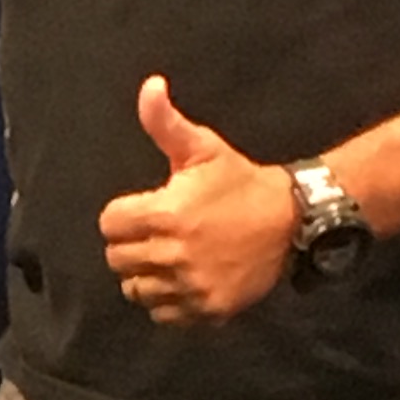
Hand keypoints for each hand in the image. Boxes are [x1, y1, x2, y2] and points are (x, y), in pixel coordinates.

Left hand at [96, 76, 296, 322]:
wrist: (291, 220)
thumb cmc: (239, 182)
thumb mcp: (203, 148)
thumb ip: (165, 122)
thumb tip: (149, 85)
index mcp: (165, 213)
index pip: (109, 224)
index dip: (122, 215)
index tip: (144, 210)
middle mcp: (174, 253)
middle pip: (117, 259)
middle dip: (130, 245)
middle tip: (156, 234)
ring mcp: (191, 285)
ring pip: (136, 290)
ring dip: (145, 275)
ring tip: (168, 258)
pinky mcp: (207, 308)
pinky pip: (162, 314)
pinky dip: (166, 302)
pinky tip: (182, 280)